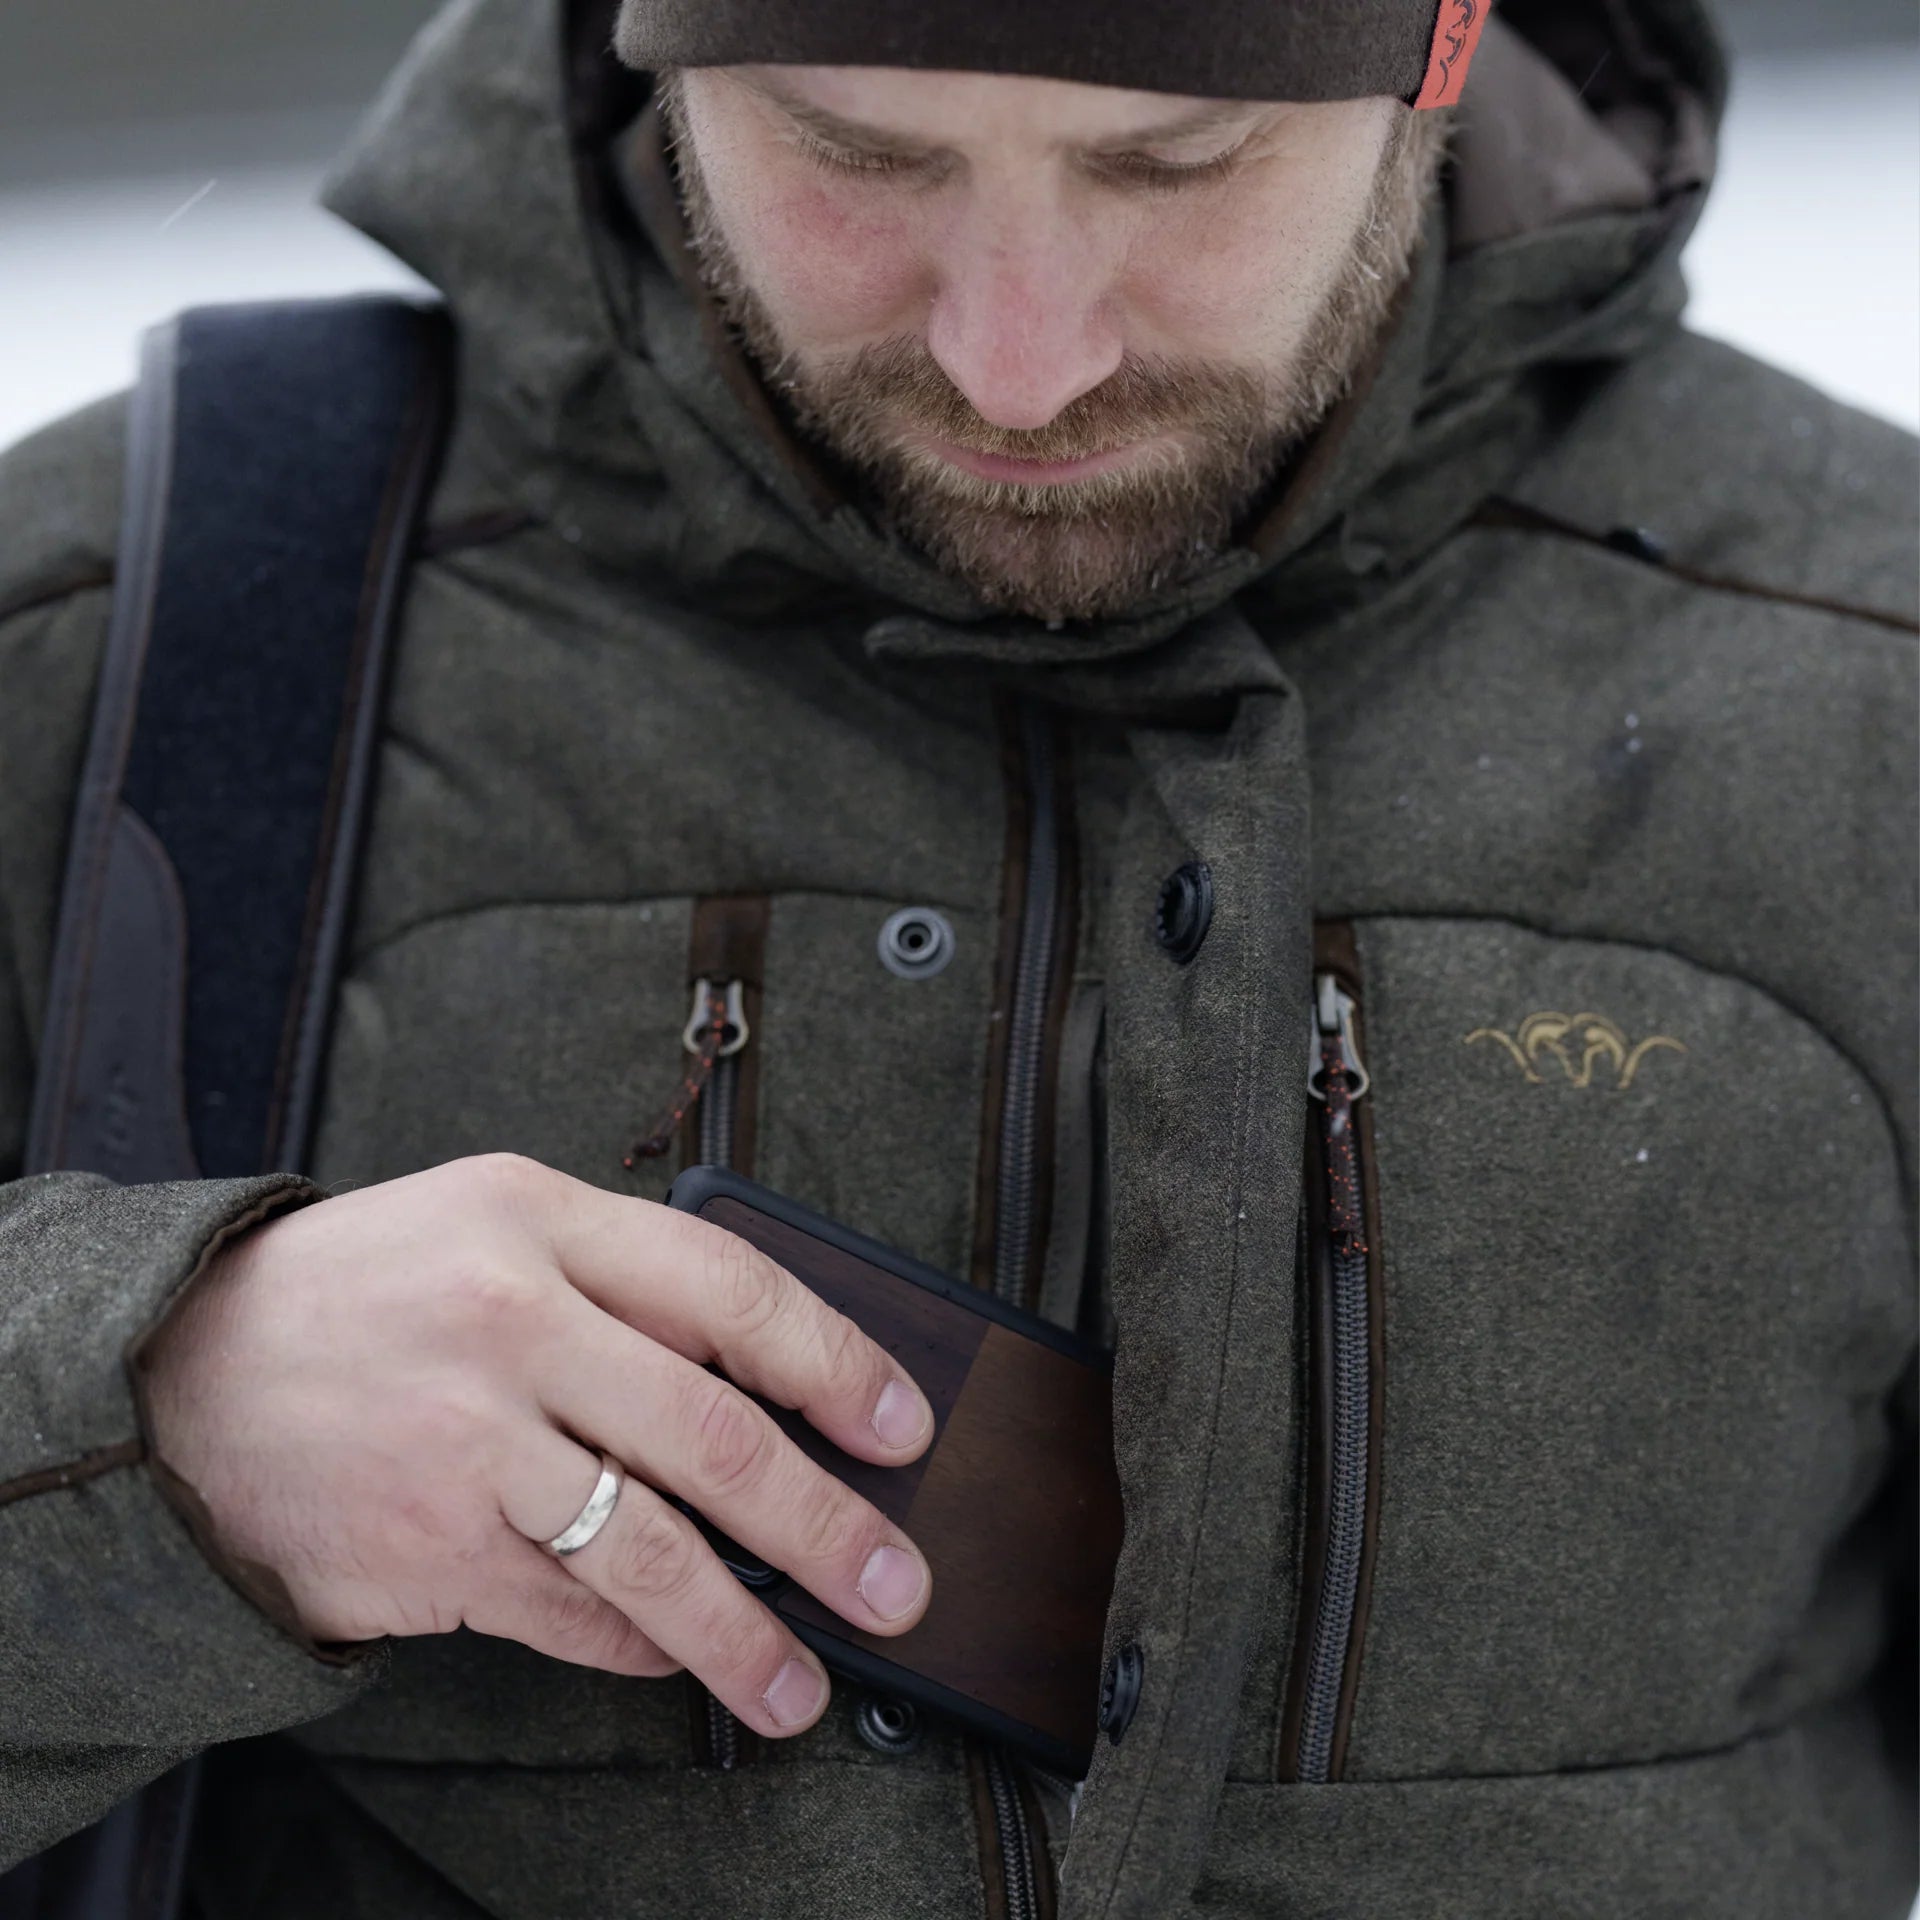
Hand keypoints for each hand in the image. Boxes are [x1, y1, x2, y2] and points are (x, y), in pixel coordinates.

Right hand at [142, 1155, 934, 1737]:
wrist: (175, 1378)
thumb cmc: (361, 1294)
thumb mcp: (489, 1223)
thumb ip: (621, 1281)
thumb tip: (770, 1382)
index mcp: (538, 1221)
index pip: (729, 1286)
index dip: (835, 1361)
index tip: (901, 1425)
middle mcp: (510, 1324)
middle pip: (713, 1433)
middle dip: (824, 1522)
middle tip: (893, 1582)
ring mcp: (467, 1443)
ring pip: (649, 1550)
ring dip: (743, 1630)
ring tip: (800, 1683)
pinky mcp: (427, 1546)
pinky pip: (568, 1612)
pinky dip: (637, 1646)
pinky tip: (678, 1658)